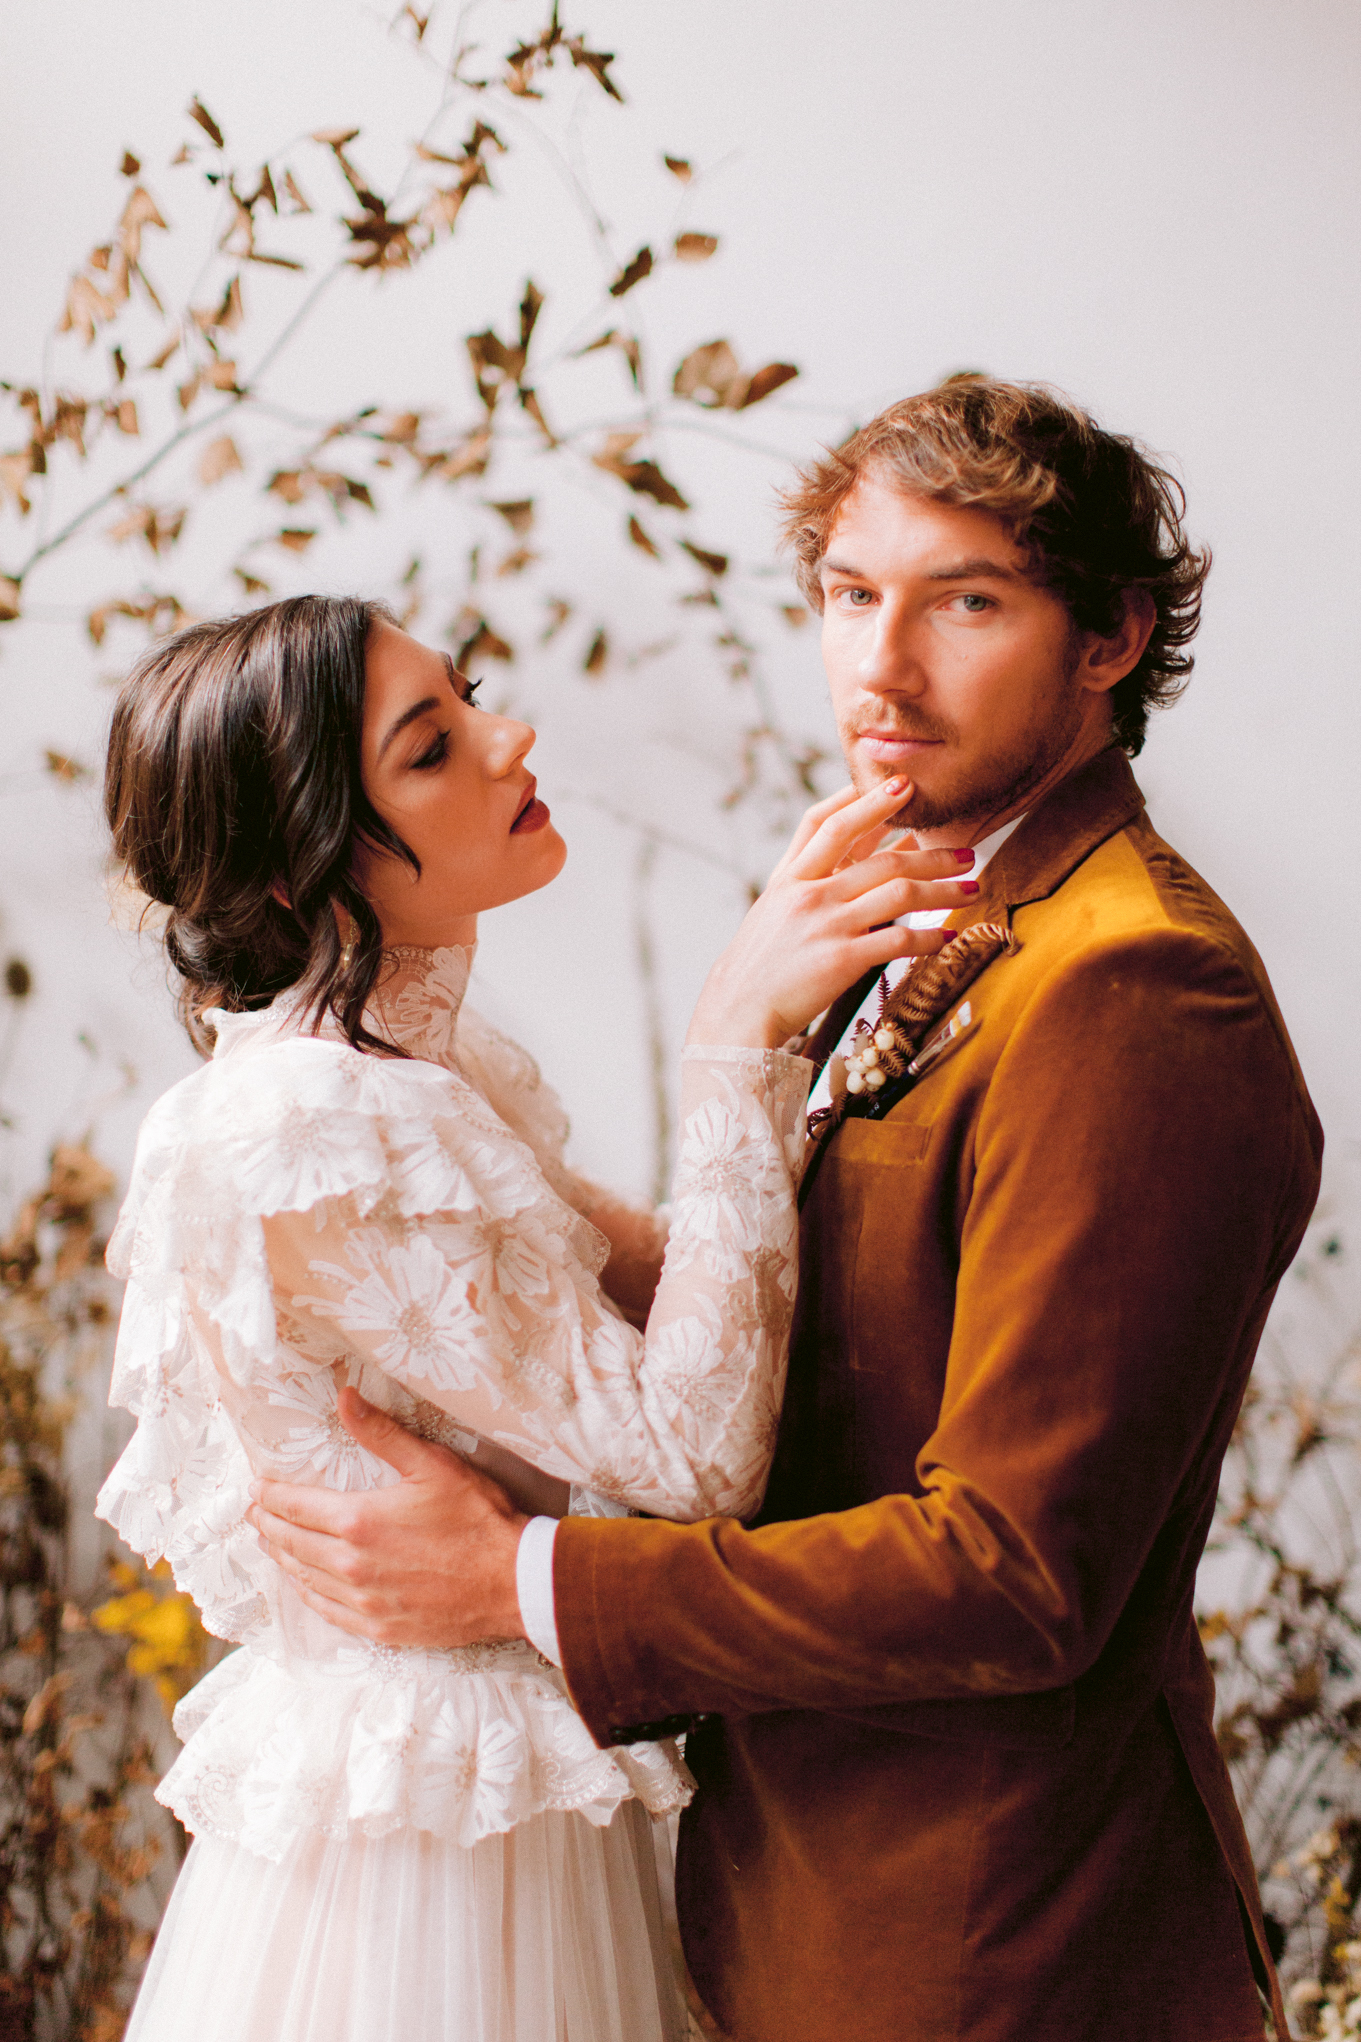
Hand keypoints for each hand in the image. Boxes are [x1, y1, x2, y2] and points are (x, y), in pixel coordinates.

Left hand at [246, 1388, 528, 1648]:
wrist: (512, 1582)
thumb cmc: (477, 1518)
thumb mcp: (432, 1465)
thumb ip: (381, 1434)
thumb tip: (344, 1397)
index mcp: (359, 1521)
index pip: (296, 1506)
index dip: (271, 1496)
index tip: (257, 1487)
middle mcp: (352, 1565)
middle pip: (292, 1542)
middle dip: (268, 1524)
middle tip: (255, 1513)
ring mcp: (364, 1600)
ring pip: (305, 1577)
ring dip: (283, 1557)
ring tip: (272, 1542)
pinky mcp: (379, 1627)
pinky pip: (328, 1610)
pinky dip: (308, 1592)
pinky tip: (304, 1584)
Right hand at [686, 777, 978, 1048]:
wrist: (738, 1010)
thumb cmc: (761, 961)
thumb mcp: (776, 907)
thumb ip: (811, 878)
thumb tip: (855, 851)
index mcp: (790, 877)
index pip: (828, 823)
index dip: (866, 800)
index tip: (904, 784)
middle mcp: (809, 894)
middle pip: (881, 857)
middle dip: (931, 850)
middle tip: (966, 850)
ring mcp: (826, 924)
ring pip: (900, 893)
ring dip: (943, 888)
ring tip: (972, 887)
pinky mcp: (842, 959)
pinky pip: (899, 938)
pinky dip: (930, 937)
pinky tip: (948, 937)